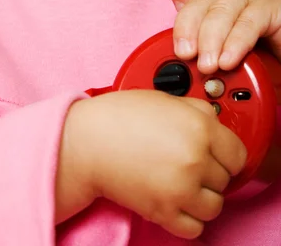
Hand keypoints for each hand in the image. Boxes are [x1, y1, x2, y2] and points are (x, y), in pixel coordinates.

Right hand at [56, 90, 245, 238]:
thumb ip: (196, 110)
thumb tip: (216, 123)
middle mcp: (195, 158)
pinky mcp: (164, 211)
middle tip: (189, 165)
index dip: (226, 155)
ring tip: (183, 185)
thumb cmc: (120, 116)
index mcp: (199, 127)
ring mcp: (181, 187)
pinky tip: (174, 201)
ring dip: (201, 198)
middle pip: (225, 180)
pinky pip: (195, 228)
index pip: (238, 155)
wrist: (88, 141)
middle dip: (210, 173)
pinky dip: (187, 218)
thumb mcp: (165, 99)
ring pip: (214, 206)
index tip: (218, 157)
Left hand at [168, 0, 280, 73]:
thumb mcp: (223, 55)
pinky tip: (228, 61)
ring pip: (221, 9)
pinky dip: (236, 43)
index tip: (176, 22)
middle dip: (187, 28)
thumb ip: (202, 53)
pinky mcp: (272, 6)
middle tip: (185, 55)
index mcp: (214, 1)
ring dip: (210, 39)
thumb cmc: (261, 56)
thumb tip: (179, 65)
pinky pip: (249, 22)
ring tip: (208, 65)